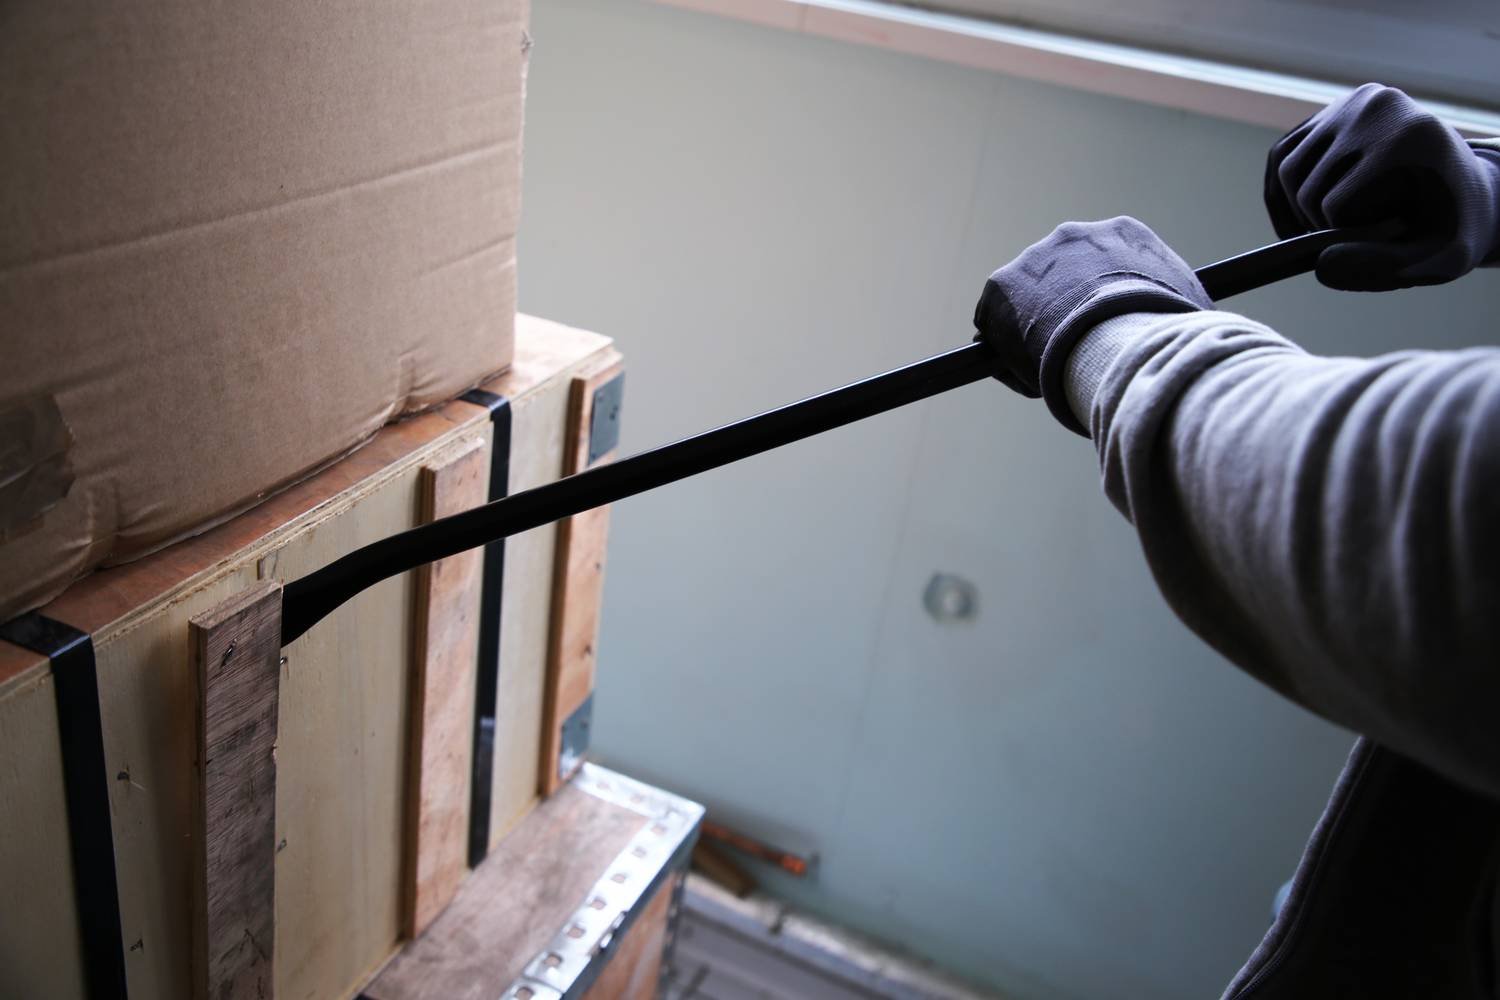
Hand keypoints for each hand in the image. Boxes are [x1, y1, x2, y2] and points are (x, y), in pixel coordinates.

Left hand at [973, 216, 1210, 435]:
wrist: (1124, 339)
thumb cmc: (1167, 333)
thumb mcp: (1188, 313)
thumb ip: (1177, 313)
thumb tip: (1194, 333)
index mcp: (1124, 233)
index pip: (1105, 265)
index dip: (1100, 302)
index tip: (1101, 331)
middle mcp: (1075, 235)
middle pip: (1062, 276)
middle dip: (1064, 312)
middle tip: (1075, 352)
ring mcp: (1035, 258)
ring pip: (1026, 300)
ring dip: (1035, 330)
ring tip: (1054, 367)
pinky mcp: (1002, 285)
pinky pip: (997, 324)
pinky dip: (1007, 351)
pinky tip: (1029, 376)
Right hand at [1265, 83, 1499, 290]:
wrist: (1465, 188)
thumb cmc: (1453, 227)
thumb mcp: (1439, 260)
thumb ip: (1384, 268)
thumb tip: (1320, 265)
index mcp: (1409, 135)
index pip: (1336, 203)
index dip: (1339, 239)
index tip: (1370, 247)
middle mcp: (1377, 106)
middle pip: (1307, 186)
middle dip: (1314, 227)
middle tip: (1343, 244)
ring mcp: (1350, 103)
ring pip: (1286, 171)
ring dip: (1293, 212)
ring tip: (1319, 232)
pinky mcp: (1330, 111)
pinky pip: (1281, 156)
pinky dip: (1280, 195)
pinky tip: (1299, 220)